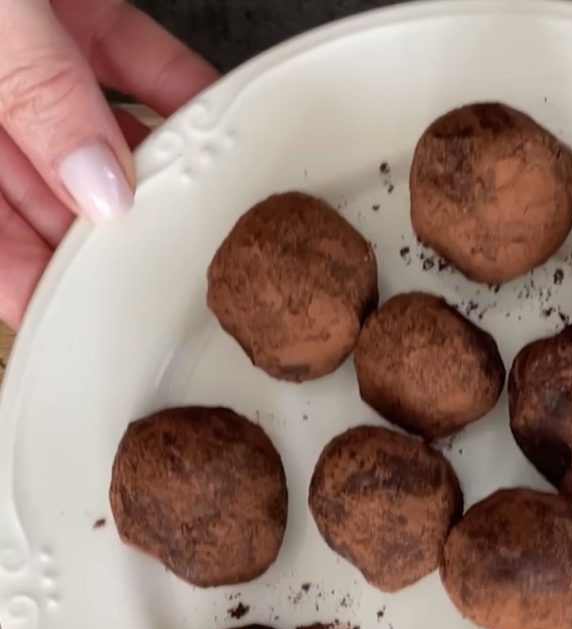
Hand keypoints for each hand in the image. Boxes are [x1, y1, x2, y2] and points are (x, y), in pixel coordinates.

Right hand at [0, 0, 216, 327]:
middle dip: (111, 234)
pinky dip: (176, 94)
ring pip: (99, 135)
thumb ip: (33, 92)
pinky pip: (134, 65)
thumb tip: (97, 184)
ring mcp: (31, 52)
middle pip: (49, 192)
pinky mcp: (74, 8)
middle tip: (170, 274)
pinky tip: (215, 125)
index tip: (82, 324)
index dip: (26, 282)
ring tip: (203, 210)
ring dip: (156, 171)